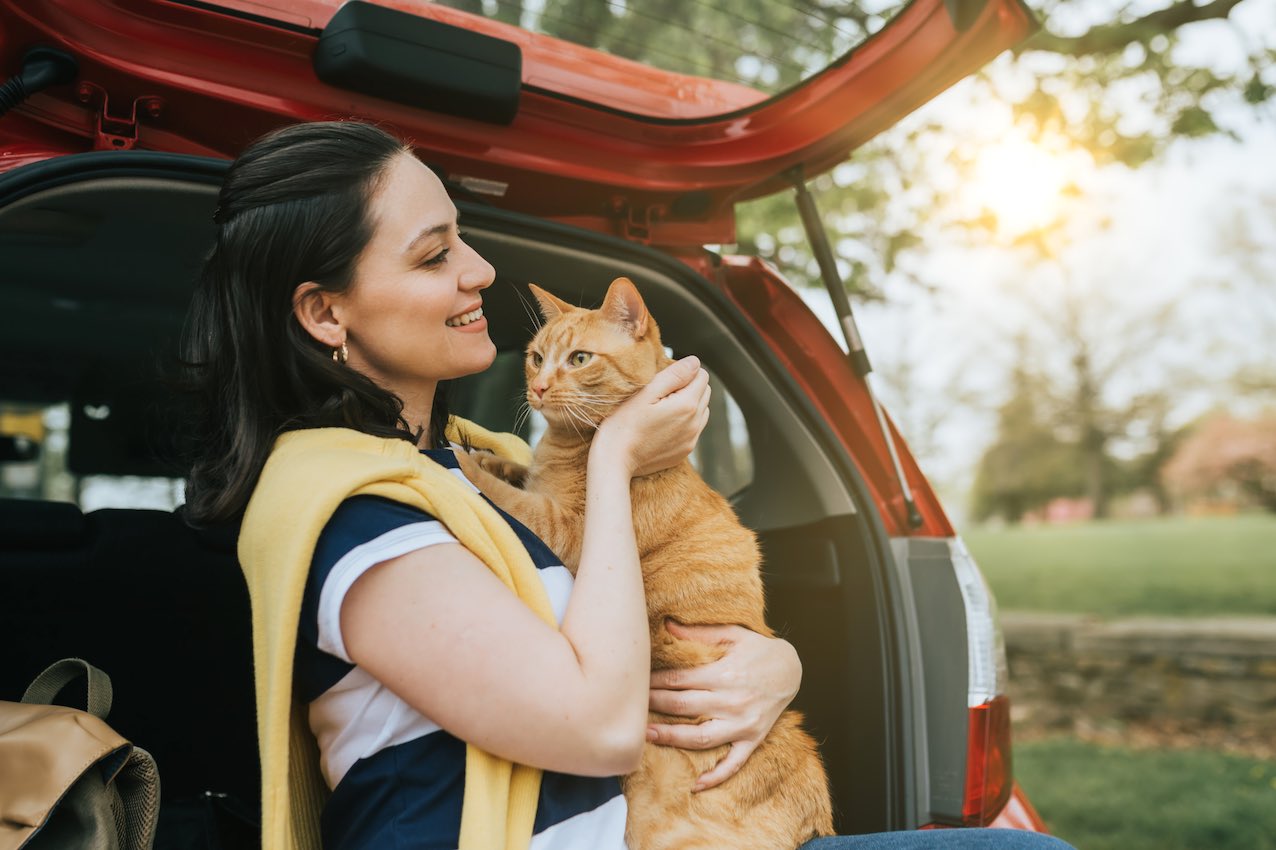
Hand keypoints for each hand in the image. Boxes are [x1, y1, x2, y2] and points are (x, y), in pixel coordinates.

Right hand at [596, 355, 709, 476]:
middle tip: (661, 394)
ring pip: (702, 410)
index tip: (664, 380)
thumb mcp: (646, 392)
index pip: (701, 375)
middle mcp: (695, 423)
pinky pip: (694, 428)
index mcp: (687, 405)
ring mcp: (691, 440)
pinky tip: (663, 424)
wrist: (615, 459)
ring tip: (663, 409)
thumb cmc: (624, 423)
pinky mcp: (685, 451)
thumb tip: (695, 362)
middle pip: (705, 392)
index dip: (683, 372)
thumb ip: (674, 375)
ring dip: (689, 404)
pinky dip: (685, 422)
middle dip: (688, 387)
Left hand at [647, 621, 801, 790]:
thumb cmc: (759, 649)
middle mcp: (732, 701)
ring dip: (673, 738)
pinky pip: (734, 763)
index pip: (680, 680)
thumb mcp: (733, 634)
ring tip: (648, 736)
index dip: (655, 682)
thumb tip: (667, 626)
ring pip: (702, 738)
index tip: (636, 682)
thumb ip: (700, 633)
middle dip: (655, 706)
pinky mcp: (753, 739)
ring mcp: (743, 723)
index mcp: (725, 674)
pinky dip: (716, 776)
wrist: (794, 668)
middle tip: (631, 708)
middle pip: (684, 707)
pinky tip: (695, 785)